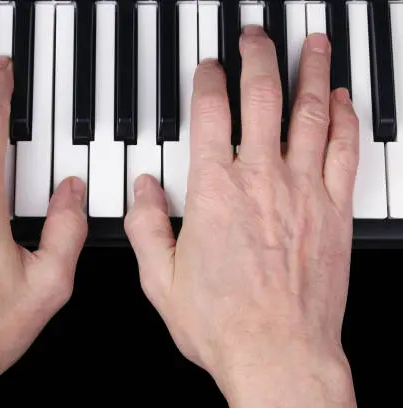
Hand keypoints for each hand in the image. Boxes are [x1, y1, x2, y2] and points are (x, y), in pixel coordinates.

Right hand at [125, 27, 356, 406]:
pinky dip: (345, 117)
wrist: (277, 354)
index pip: (210, 114)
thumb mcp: (159, 277)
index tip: (209, 67)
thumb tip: (142, 186)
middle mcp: (260, 181)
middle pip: (263, 97)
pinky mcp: (334, 212)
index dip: (208, 80)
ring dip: (312, 71)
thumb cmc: (221, 321)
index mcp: (213, 192)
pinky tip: (342, 99)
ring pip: (311, 113)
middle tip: (256, 34)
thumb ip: (144, 223)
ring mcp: (303, 192)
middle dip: (259, 56)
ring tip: (314, 42)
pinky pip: (343, 150)